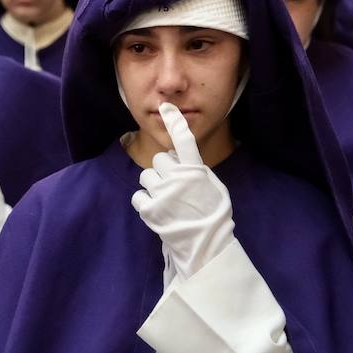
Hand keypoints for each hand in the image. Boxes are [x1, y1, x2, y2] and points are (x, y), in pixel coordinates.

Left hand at [130, 103, 234, 280]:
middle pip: (159, 160)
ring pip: (147, 176)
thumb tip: (181, 161)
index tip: (165, 107)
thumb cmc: (214, 216)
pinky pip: (138, 195)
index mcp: (196, 170)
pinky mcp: (149, 208)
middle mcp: (177, 178)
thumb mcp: (214, 187)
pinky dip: (145, 202)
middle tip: (173, 186)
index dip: (174, 122)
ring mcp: (162, 193)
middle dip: (163, 170)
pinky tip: (157, 211)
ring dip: (153, 186)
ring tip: (166, 201)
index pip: (184, 140)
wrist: (205, 245)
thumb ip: (197, 170)